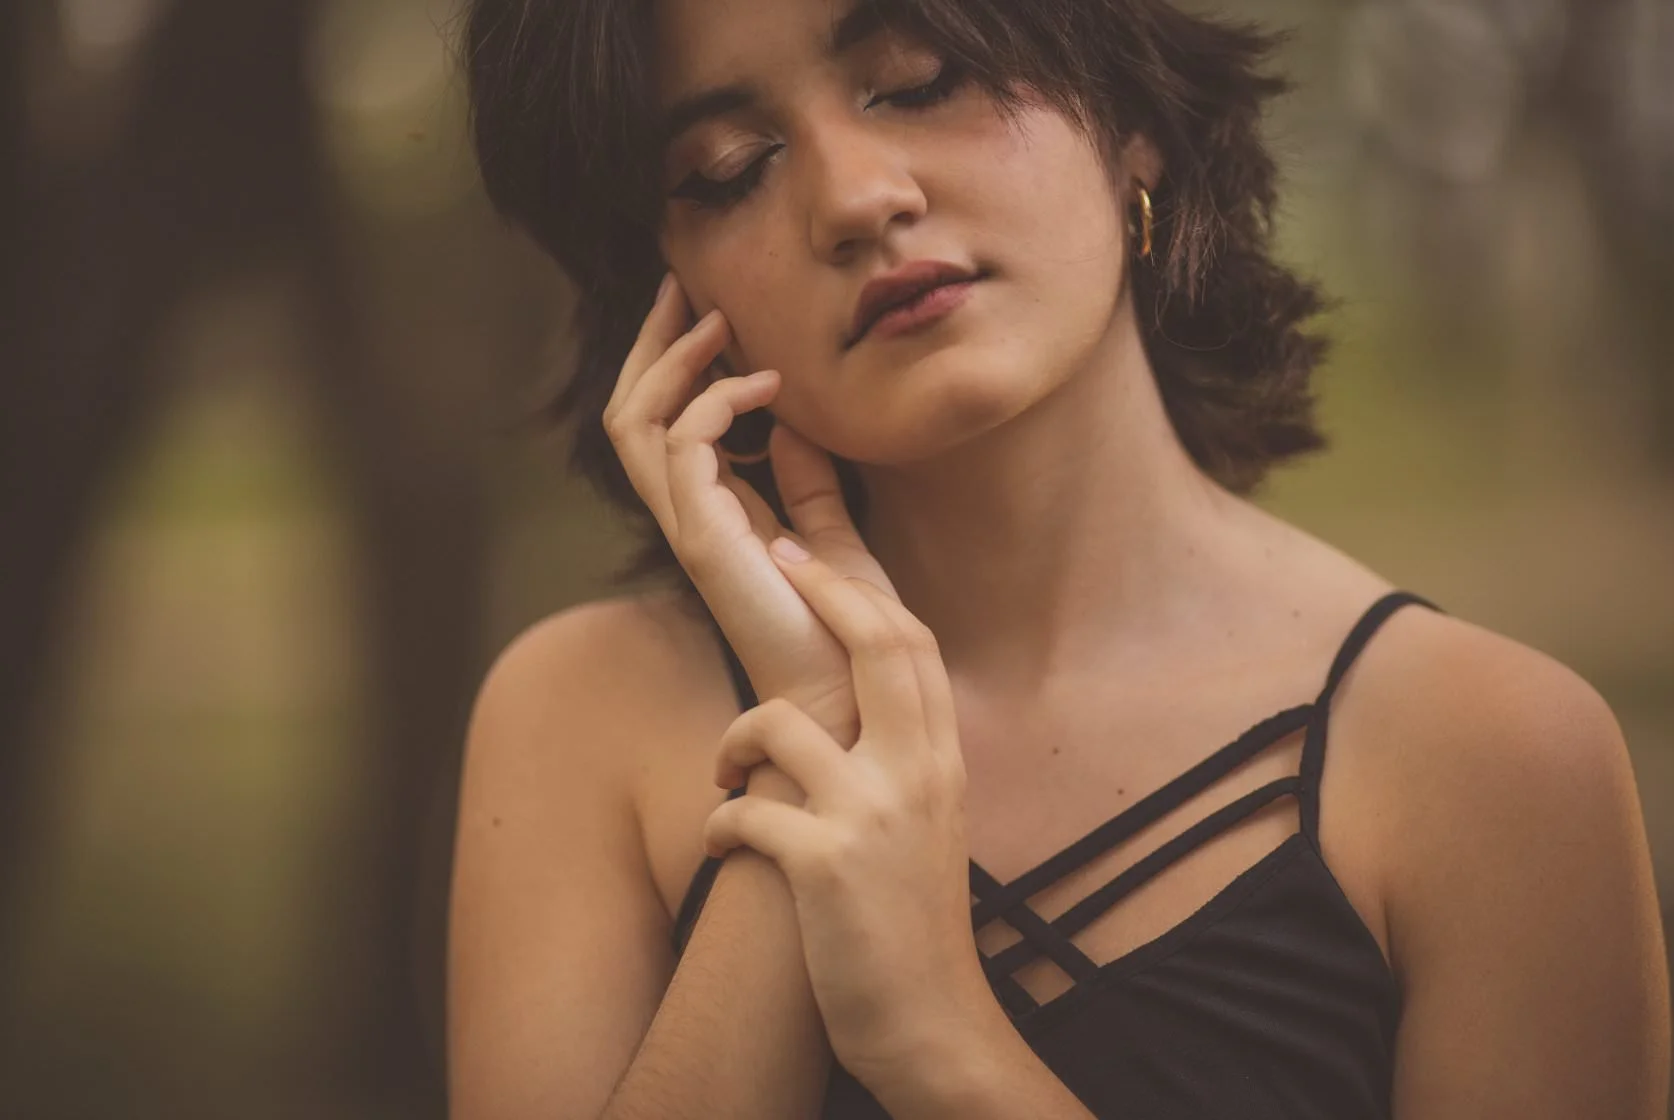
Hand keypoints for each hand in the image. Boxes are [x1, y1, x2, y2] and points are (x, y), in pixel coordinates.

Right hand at [602, 273, 893, 756]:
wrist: (850, 693)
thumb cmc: (844, 626)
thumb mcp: (831, 533)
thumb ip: (807, 483)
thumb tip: (798, 424)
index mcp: (712, 514)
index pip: (664, 425)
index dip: (674, 365)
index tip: (709, 309)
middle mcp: (687, 517)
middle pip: (631, 415)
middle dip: (652, 346)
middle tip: (682, 287)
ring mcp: (690, 529)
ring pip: (636, 424)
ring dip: (675, 361)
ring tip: (719, 320)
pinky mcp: (706, 540)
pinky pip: (684, 447)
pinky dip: (718, 402)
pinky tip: (768, 385)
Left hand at [701, 539, 997, 1089]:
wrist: (932, 1025)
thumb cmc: (915, 924)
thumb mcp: (930, 824)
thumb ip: (905, 761)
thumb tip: (852, 713)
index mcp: (943, 761)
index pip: (913, 645)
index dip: (859, 590)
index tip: (811, 555)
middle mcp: (918, 774)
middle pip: (878, 644)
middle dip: (820, 587)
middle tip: (771, 555)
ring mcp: (874, 815)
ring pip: (780, 723)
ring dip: (734, 740)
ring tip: (727, 775)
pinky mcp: (826, 864)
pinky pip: (746, 810)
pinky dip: (722, 823)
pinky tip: (726, 850)